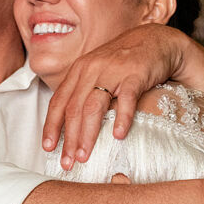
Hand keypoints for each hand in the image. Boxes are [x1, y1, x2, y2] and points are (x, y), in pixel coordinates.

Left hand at [43, 24, 184, 169]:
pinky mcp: (136, 74)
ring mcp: (113, 71)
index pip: (59, 101)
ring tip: (84, 155)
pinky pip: (126, 98)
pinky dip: (122, 118)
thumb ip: (83, 91)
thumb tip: (69, 123)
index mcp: (79, 71)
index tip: (48, 148)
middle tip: (67, 162)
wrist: (155, 40)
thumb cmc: (124, 61)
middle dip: (68, 138)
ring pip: (94, 106)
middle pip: (74, 108)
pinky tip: (118, 136)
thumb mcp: (97, 71)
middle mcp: (92, 69)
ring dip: (87, 134)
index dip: (51, 126)